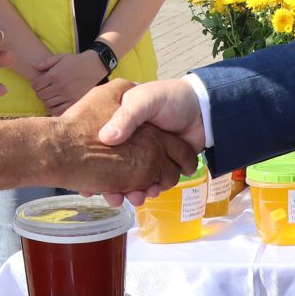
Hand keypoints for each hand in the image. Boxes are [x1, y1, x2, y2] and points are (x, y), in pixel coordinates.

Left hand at [31, 50, 105, 113]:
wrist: (93, 66)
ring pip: (48, 104)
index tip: (38, 83)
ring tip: (50, 96)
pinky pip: (59, 110)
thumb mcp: (60, 57)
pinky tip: (55, 103)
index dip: (35, 85)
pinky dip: (54, 109)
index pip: (36, 85)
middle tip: (44, 89)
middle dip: (39, 92)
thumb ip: (46, 62)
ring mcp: (67, 95)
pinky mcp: (74, 101)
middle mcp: (59, 86)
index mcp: (54, 75)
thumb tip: (33, 66)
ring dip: (46, 100)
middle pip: (40, 95)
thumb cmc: (75, 61)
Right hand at [93, 78, 207, 202]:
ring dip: (132, 191)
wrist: (202, 108)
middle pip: (115, 170)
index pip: (102, 149)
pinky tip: (147, 193)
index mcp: (122, 129)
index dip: (95, 165)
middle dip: (114, 186)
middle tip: (114, 196)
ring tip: (134, 197)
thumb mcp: (143, 101)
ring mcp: (146, 157)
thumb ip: (127, 117)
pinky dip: (148, 190)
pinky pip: (152, 183)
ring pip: (133, 180)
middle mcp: (131, 145)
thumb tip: (106, 138)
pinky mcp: (163, 167)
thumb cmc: (169, 98)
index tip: (92, 182)